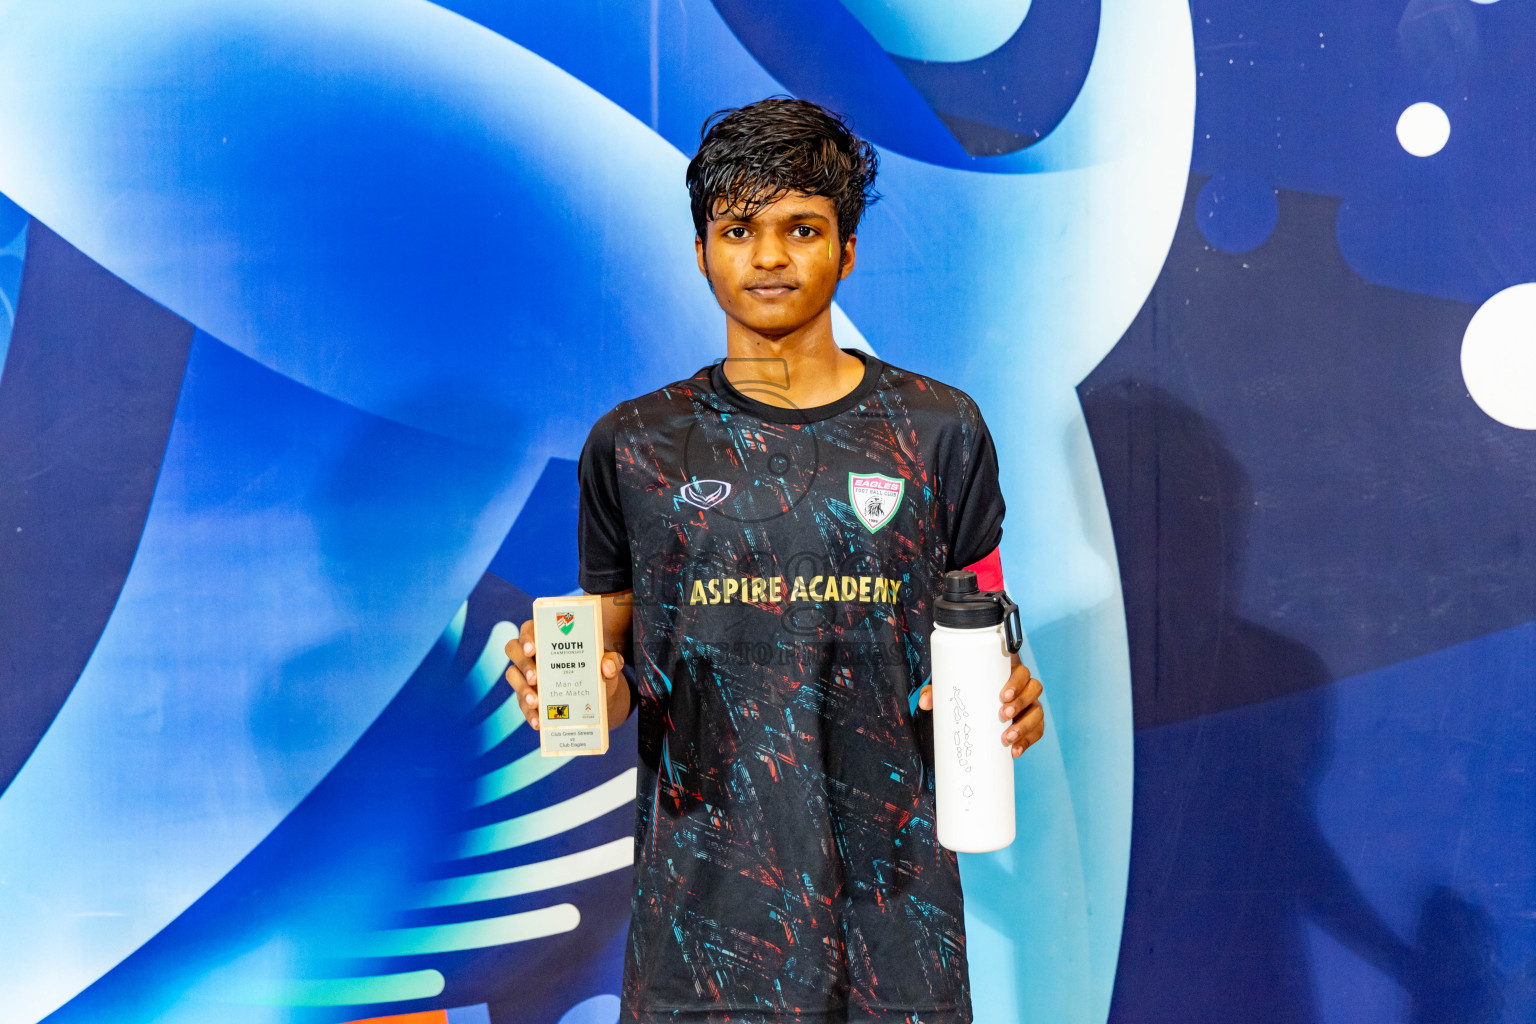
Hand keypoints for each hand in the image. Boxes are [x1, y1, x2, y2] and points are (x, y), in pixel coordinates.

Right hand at [504, 618, 626, 731]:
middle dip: (522, 663)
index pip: (529, 629)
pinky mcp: (528, 697)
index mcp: (548, 638)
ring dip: (521, 689)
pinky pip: (521, 704)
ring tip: (536, 702)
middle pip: (513, 649)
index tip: (533, 648)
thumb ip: (612, 662)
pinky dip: (528, 713)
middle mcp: (533, 654)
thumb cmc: (598, 672)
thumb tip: (608, 665)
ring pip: (513, 676)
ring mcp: (527, 676)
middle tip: (535, 678)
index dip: (527, 636)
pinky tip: (538, 721)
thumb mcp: (609, 665)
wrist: (598, 699)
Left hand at [917, 657, 1044, 757]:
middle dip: (1020, 704)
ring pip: (1037, 713)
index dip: (1017, 682)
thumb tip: (924, 703)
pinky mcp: (1030, 726)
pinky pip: (1037, 732)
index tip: (1002, 695)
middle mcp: (1023, 689)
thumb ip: (936, 692)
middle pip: (1034, 690)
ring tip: (1007, 739)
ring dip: (1026, 726)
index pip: (1022, 672)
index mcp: (1008, 674)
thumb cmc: (966, 693)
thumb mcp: (953, 689)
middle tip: (1002, 715)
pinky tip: (1016, 751)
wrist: (974, 711)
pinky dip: (1028, 742)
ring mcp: (1029, 707)